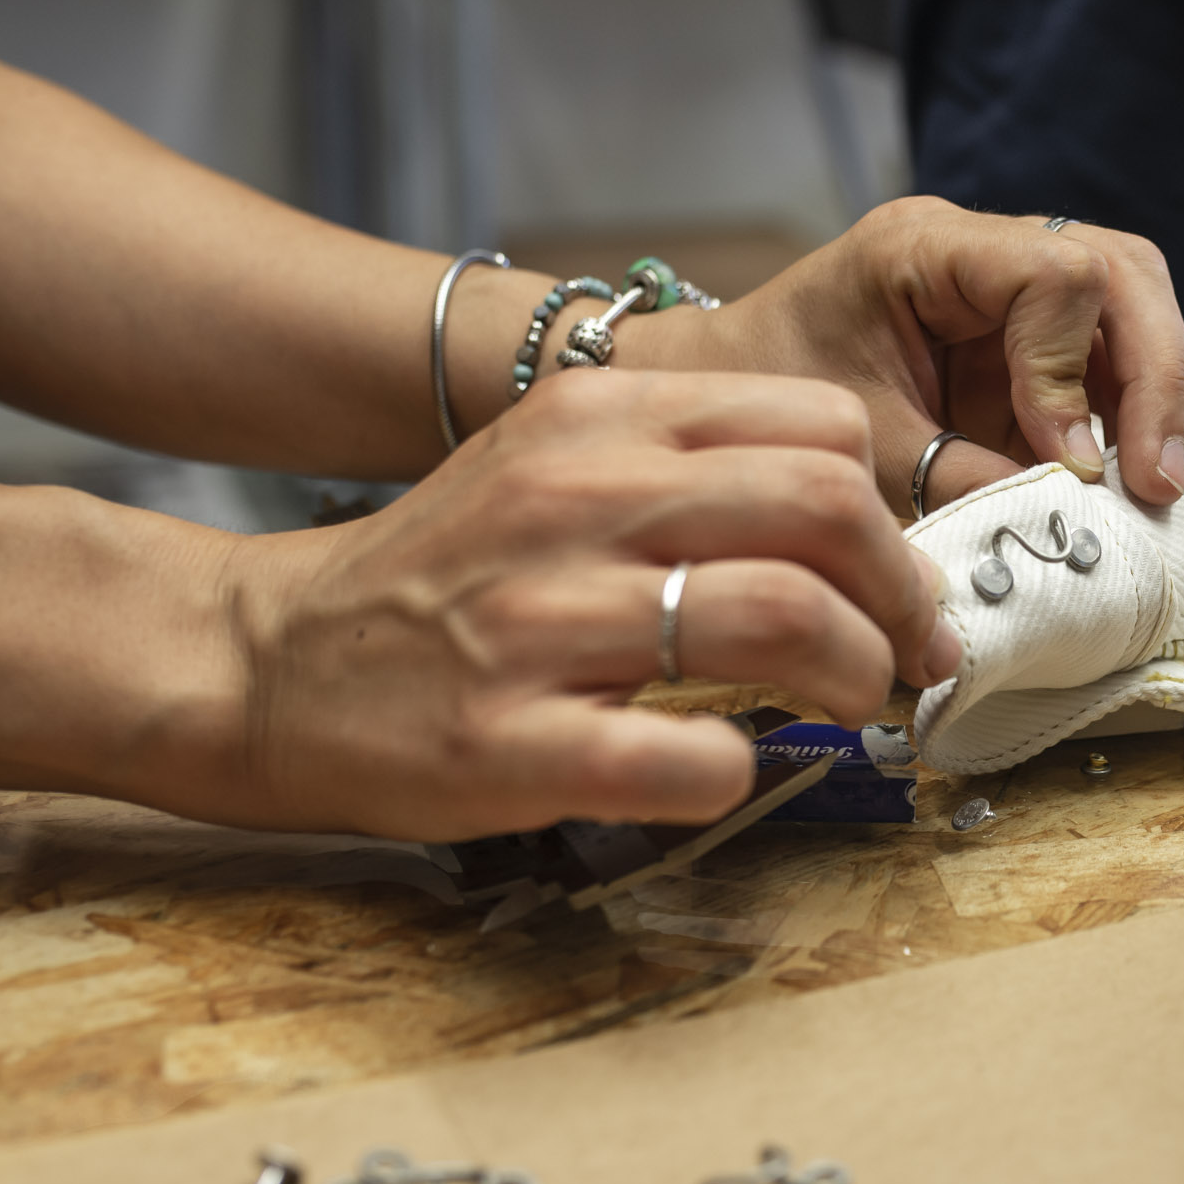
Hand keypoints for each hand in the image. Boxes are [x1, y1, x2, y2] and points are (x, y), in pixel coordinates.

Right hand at [213, 370, 957, 840]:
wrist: (272, 661)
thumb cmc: (449, 571)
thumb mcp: (557, 462)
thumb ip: (694, 466)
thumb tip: (860, 519)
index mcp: (598, 417)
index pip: (819, 426)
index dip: (891, 509)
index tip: (899, 574)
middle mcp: (573, 500)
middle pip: (824, 508)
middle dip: (903, 594)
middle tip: (910, 650)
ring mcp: (539, 622)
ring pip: (779, 615)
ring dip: (854, 672)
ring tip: (852, 702)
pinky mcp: (508, 743)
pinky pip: (688, 755)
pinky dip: (740, 767)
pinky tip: (728, 764)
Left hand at [655, 198, 1183, 513]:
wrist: (720, 392)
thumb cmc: (775, 408)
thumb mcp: (864, 457)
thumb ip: (966, 482)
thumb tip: (1071, 524)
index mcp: (925, 247)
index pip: (1057, 276)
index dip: (1075, 376)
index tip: (1069, 467)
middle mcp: (979, 247)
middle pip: (1122, 271)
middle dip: (1152, 378)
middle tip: (1154, 480)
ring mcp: (1008, 284)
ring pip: (1132, 303)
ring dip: (1149, 395)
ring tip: (1146, 484)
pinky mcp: (1022, 332)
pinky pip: (1103, 353)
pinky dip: (1121, 414)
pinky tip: (1116, 478)